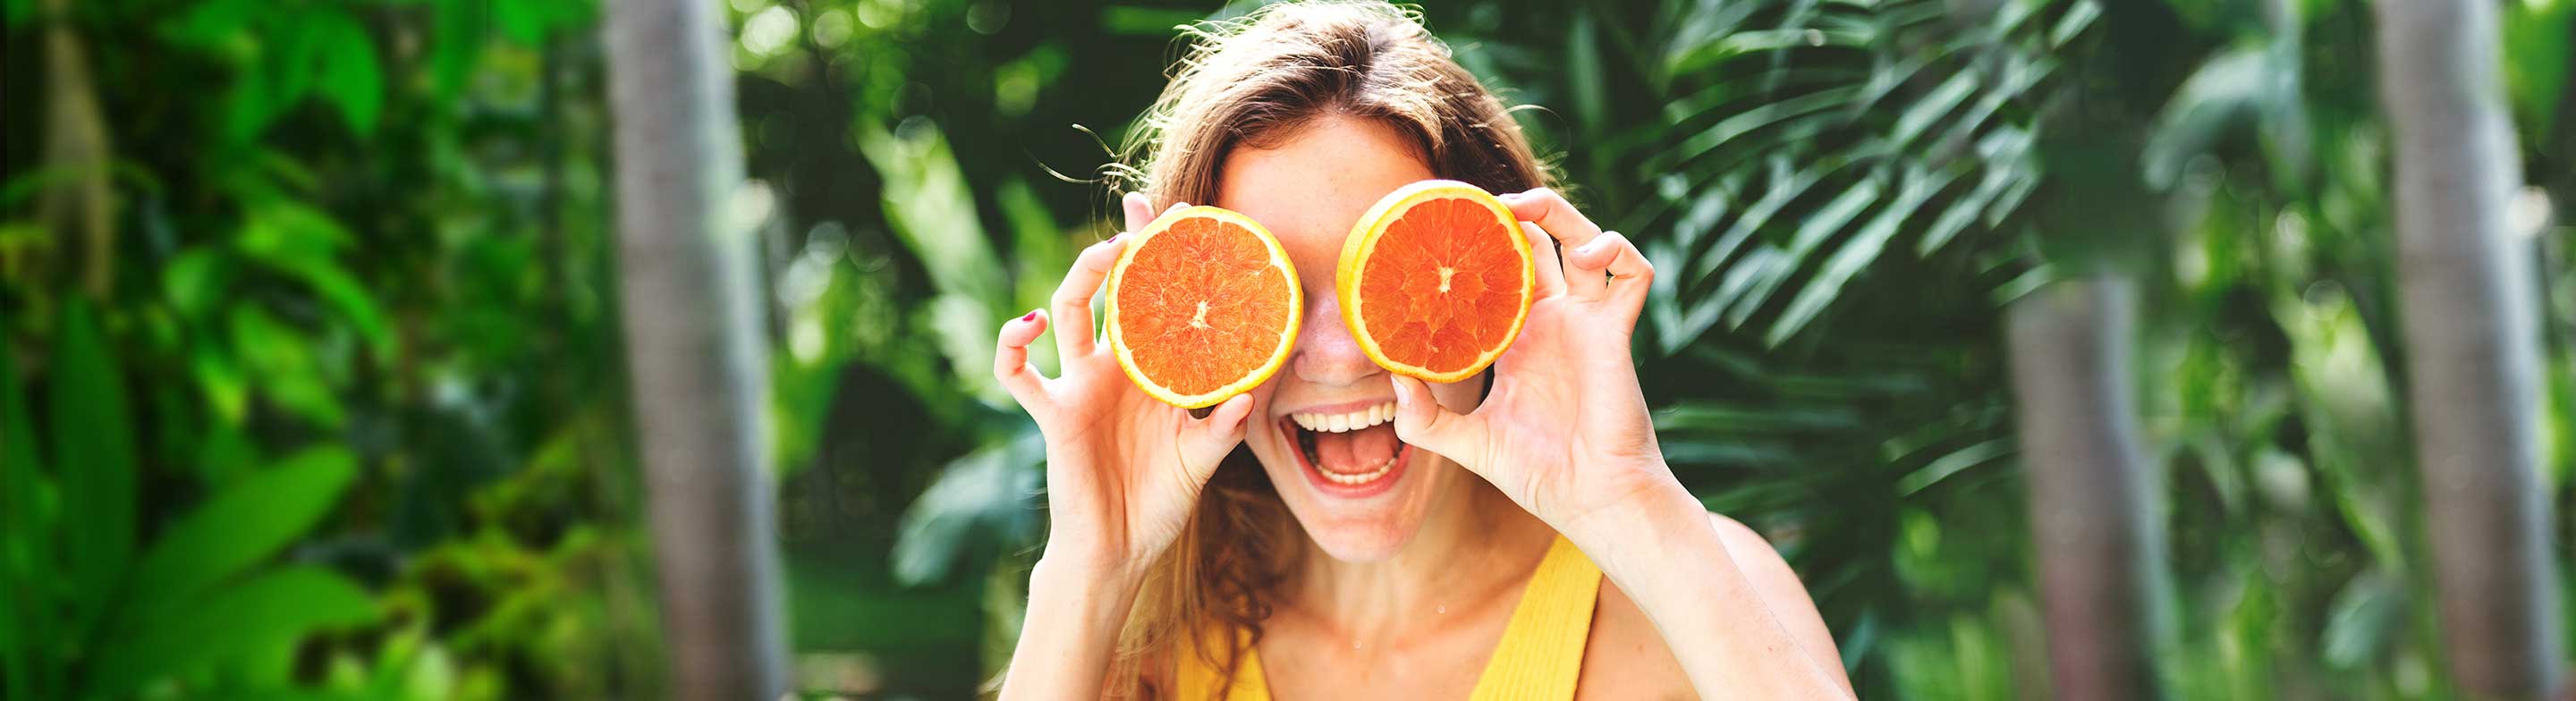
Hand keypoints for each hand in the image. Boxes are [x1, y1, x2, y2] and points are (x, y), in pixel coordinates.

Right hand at [993, 193, 1256, 578]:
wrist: (1118, 552)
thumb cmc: (1158, 503)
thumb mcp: (1202, 461)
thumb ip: (1224, 429)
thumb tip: (1251, 398)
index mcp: (1150, 372)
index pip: (1155, 301)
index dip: (1163, 261)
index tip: (1183, 216)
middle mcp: (1112, 368)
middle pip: (1111, 290)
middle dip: (1123, 247)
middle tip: (1145, 213)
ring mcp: (1079, 386)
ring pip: (1067, 311)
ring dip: (1083, 277)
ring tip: (1106, 252)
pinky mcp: (1053, 414)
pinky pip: (1017, 373)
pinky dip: (1012, 344)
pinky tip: (1029, 324)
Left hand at [1386, 188, 1684, 540]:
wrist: (1590, 501)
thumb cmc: (1538, 474)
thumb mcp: (1466, 443)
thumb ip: (1424, 417)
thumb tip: (1390, 380)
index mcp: (1518, 338)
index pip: (1500, 270)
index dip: (1479, 243)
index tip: (1443, 224)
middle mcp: (1554, 321)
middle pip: (1542, 241)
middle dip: (1517, 211)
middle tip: (1483, 203)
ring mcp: (1588, 323)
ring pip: (1586, 240)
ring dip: (1561, 214)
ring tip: (1526, 207)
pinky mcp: (1616, 332)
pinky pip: (1633, 273)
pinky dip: (1617, 249)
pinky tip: (1588, 254)